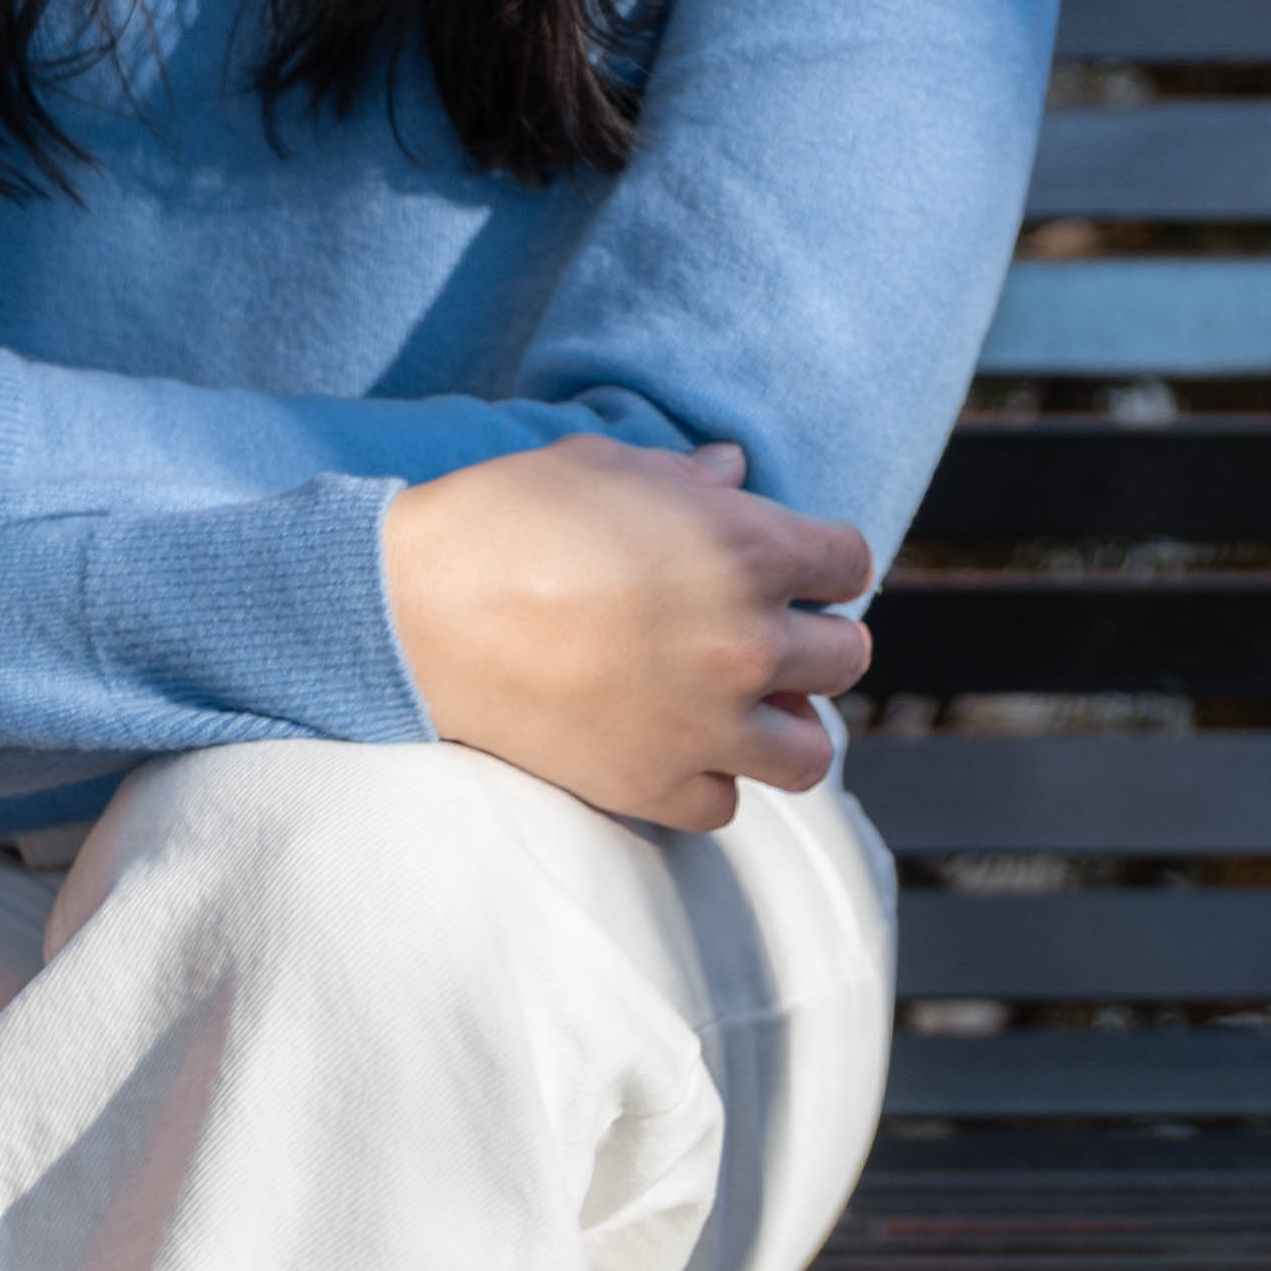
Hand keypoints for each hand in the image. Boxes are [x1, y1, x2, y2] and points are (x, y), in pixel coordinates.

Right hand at [380, 433, 871, 831]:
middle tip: (763, 633)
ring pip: (810, 753)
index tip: (793, 567)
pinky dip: (711, 779)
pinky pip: (725, 804)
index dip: (822, 561)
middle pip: (845, 657)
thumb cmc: (508, 517)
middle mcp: (746, 642)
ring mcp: (705, 725)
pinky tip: (678, 746)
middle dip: (812, 640)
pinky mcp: (653, 786)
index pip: (850, 562)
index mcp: (747, 548)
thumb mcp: (603, 467)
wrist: (419, 609)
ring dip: (785, 727)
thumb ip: (684, 476)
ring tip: (744, 708)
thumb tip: (730, 471)